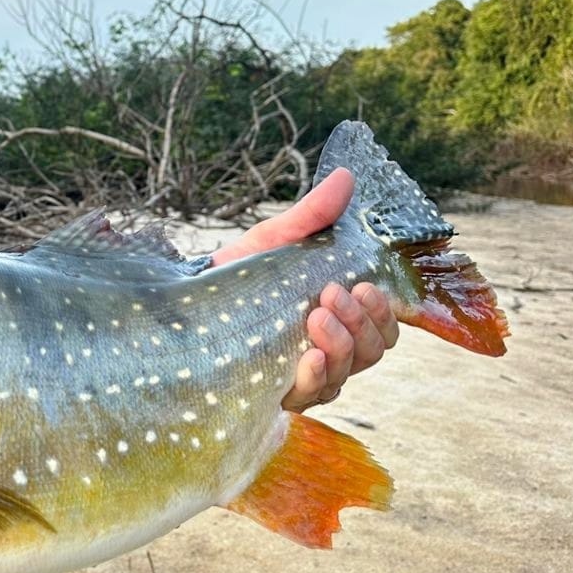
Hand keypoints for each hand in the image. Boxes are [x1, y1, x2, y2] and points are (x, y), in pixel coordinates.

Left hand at [209, 168, 399, 410]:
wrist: (188, 298)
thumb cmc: (240, 274)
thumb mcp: (275, 240)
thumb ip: (312, 215)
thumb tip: (345, 177)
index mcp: (340, 318)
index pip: (384, 328)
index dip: (384, 312)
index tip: (363, 285)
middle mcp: (330, 351)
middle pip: (373, 352)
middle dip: (361, 323)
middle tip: (331, 294)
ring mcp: (306, 376)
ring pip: (348, 373)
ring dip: (341, 344)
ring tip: (316, 315)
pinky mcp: (277, 392)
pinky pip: (311, 395)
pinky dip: (317, 376)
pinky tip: (309, 358)